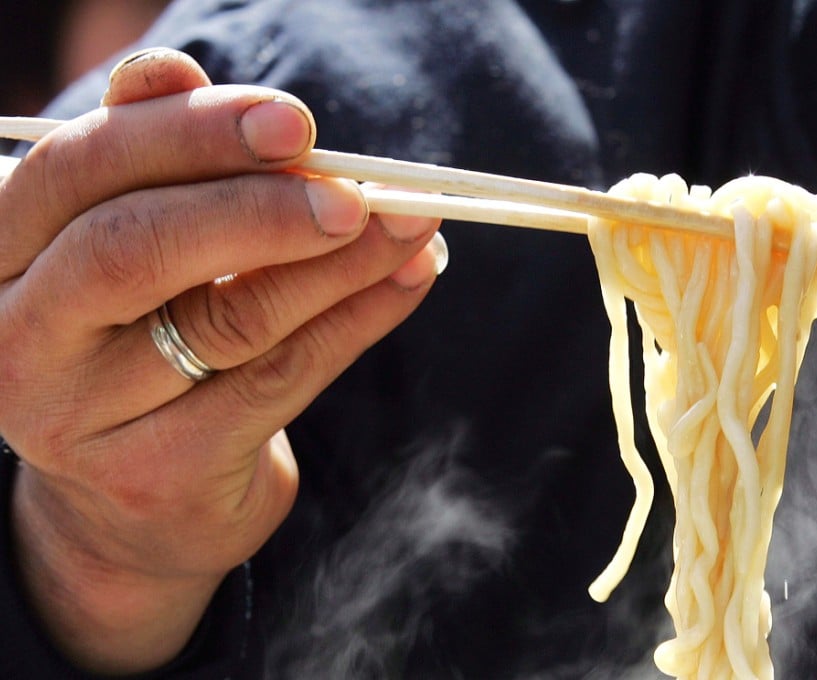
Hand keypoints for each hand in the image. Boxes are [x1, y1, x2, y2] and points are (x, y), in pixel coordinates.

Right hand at [0, 49, 442, 673]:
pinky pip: (280, 380)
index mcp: (0, 256)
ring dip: (339, 263)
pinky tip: (407, 279)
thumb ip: (148, 161)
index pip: (79, 172)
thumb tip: (172, 70)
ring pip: (229, 319)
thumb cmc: (140, 336)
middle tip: (356, 191)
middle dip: (261, 207)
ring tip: (411, 224)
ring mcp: (81, 418)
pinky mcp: (159, 474)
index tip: (294, 123)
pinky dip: (357, 320)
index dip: (189, 136)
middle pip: (135, 248)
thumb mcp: (131, 243)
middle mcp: (19, 339)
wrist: (141, 490)